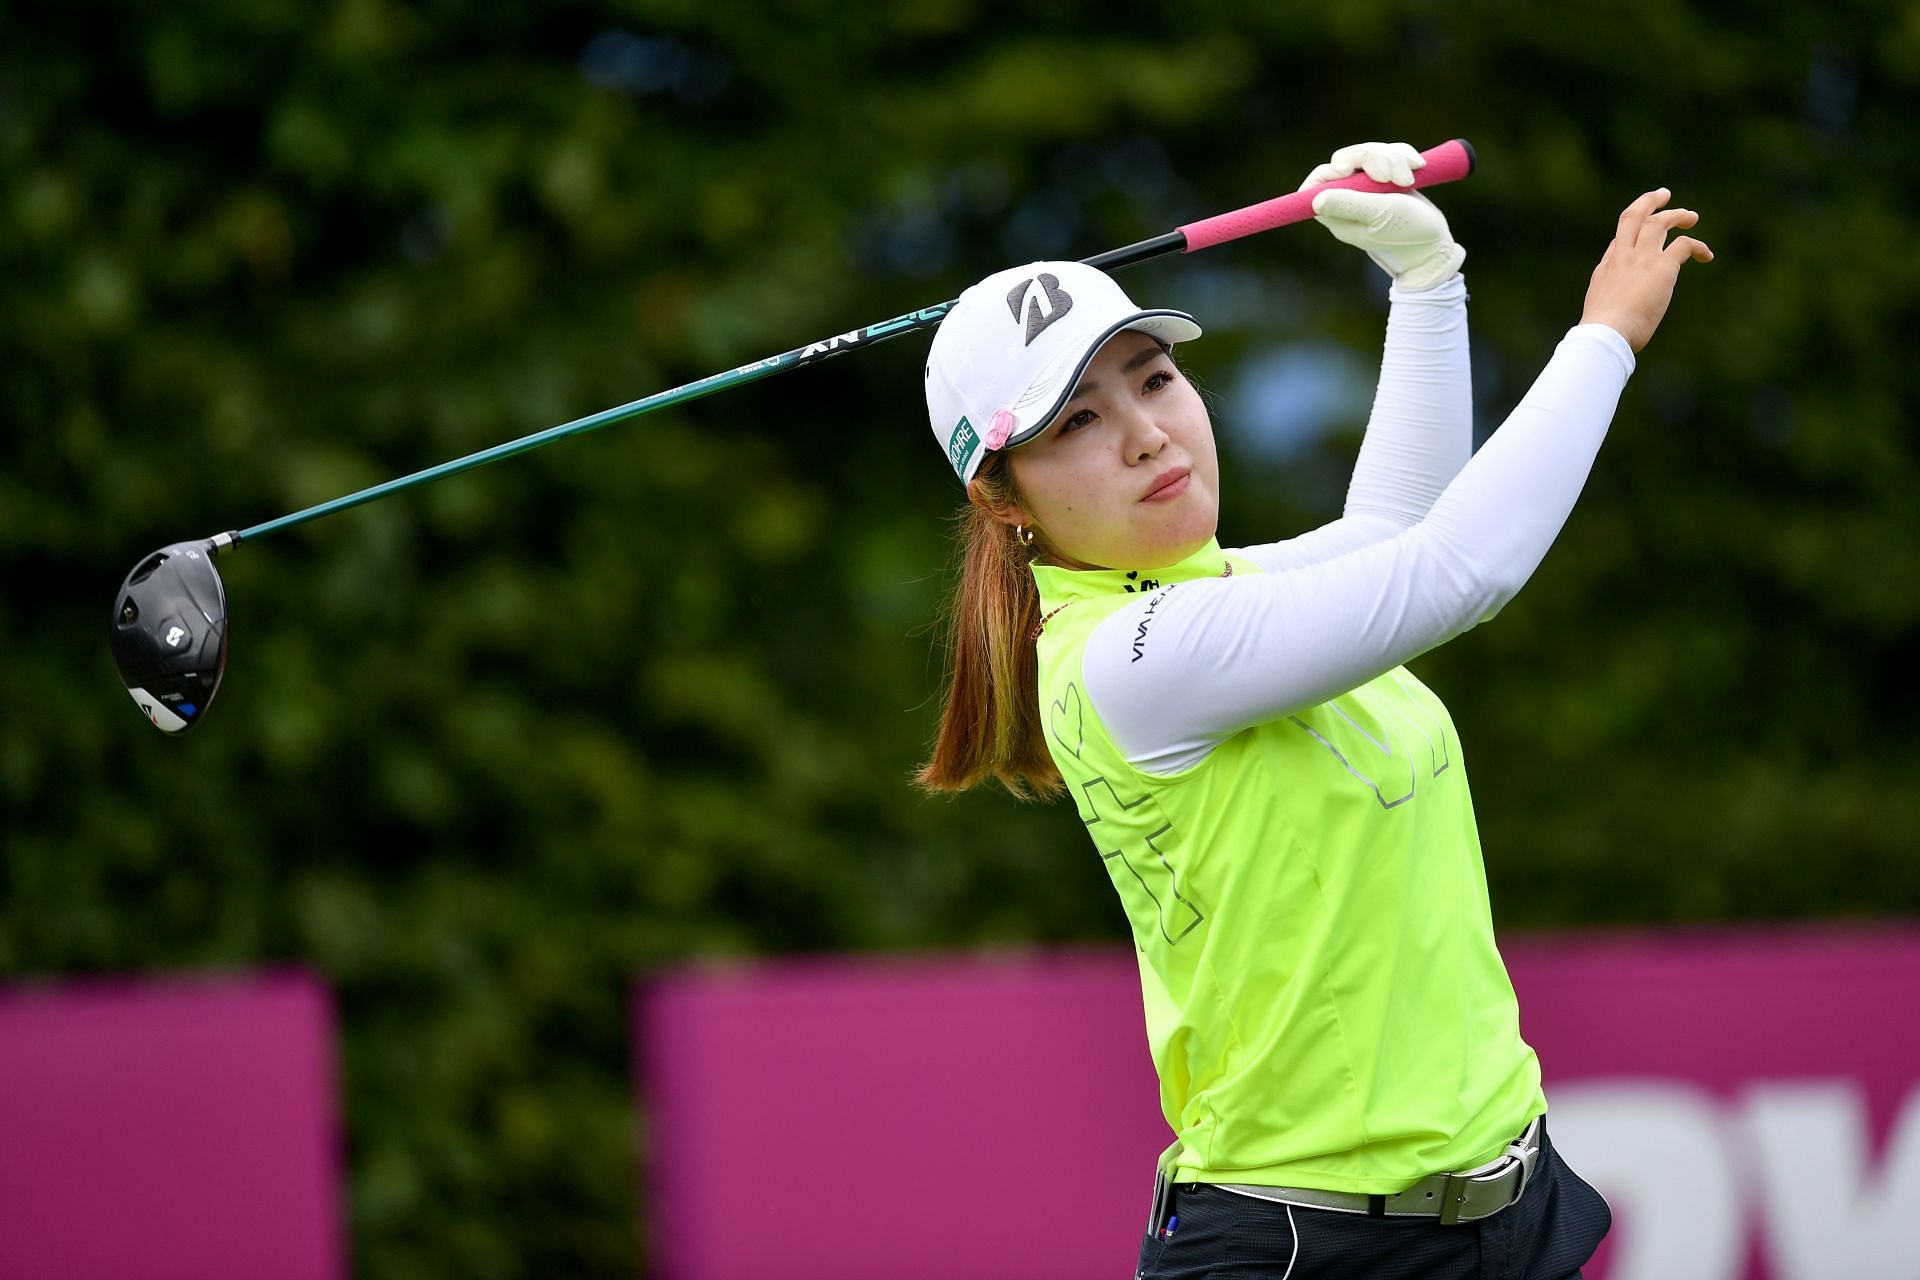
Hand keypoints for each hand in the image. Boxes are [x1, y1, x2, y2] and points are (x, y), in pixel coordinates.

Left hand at [1300, 141, 1465, 290]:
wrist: (1435, 244)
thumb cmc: (1407, 234)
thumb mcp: (1379, 216)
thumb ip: (1349, 204)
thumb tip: (1315, 199)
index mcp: (1337, 213)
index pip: (1316, 184)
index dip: (1328, 170)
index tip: (1349, 169)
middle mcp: (1348, 199)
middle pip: (1345, 159)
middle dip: (1371, 158)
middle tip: (1390, 177)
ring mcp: (1368, 188)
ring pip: (1370, 153)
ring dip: (1393, 158)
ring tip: (1409, 180)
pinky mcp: (1387, 179)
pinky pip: (1389, 154)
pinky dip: (1404, 156)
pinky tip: (1418, 168)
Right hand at [1580, 189, 1712, 351]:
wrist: (1606, 333)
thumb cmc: (1603, 334)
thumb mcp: (1600, 314)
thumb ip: (1610, 307)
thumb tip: (1617, 323)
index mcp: (1605, 269)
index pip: (1618, 241)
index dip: (1632, 233)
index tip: (1642, 232)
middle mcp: (1622, 257)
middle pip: (1633, 216)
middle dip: (1649, 201)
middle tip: (1663, 194)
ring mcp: (1641, 258)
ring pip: (1659, 221)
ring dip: (1677, 215)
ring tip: (1691, 217)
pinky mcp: (1662, 266)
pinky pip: (1685, 245)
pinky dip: (1698, 246)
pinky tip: (1706, 255)